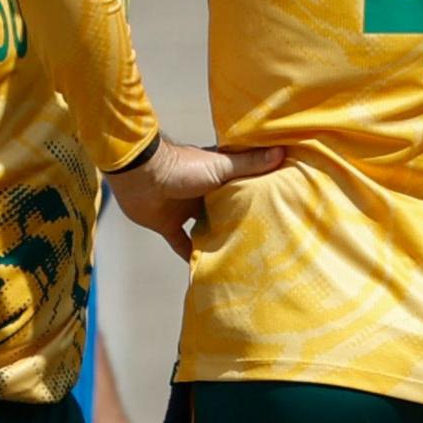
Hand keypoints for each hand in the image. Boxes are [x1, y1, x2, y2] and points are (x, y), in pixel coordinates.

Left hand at [106, 138, 285, 259]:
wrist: (140, 175)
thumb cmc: (181, 167)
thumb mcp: (221, 166)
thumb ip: (249, 164)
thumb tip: (282, 152)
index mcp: (214, 176)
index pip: (239, 186)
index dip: (255, 195)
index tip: (275, 208)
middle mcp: (201, 193)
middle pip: (223, 209)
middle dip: (237, 221)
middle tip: (260, 240)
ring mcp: (183, 209)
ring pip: (204, 227)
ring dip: (216, 238)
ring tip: (240, 256)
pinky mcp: (167, 224)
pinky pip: (181, 243)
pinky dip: (191, 256)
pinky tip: (207, 270)